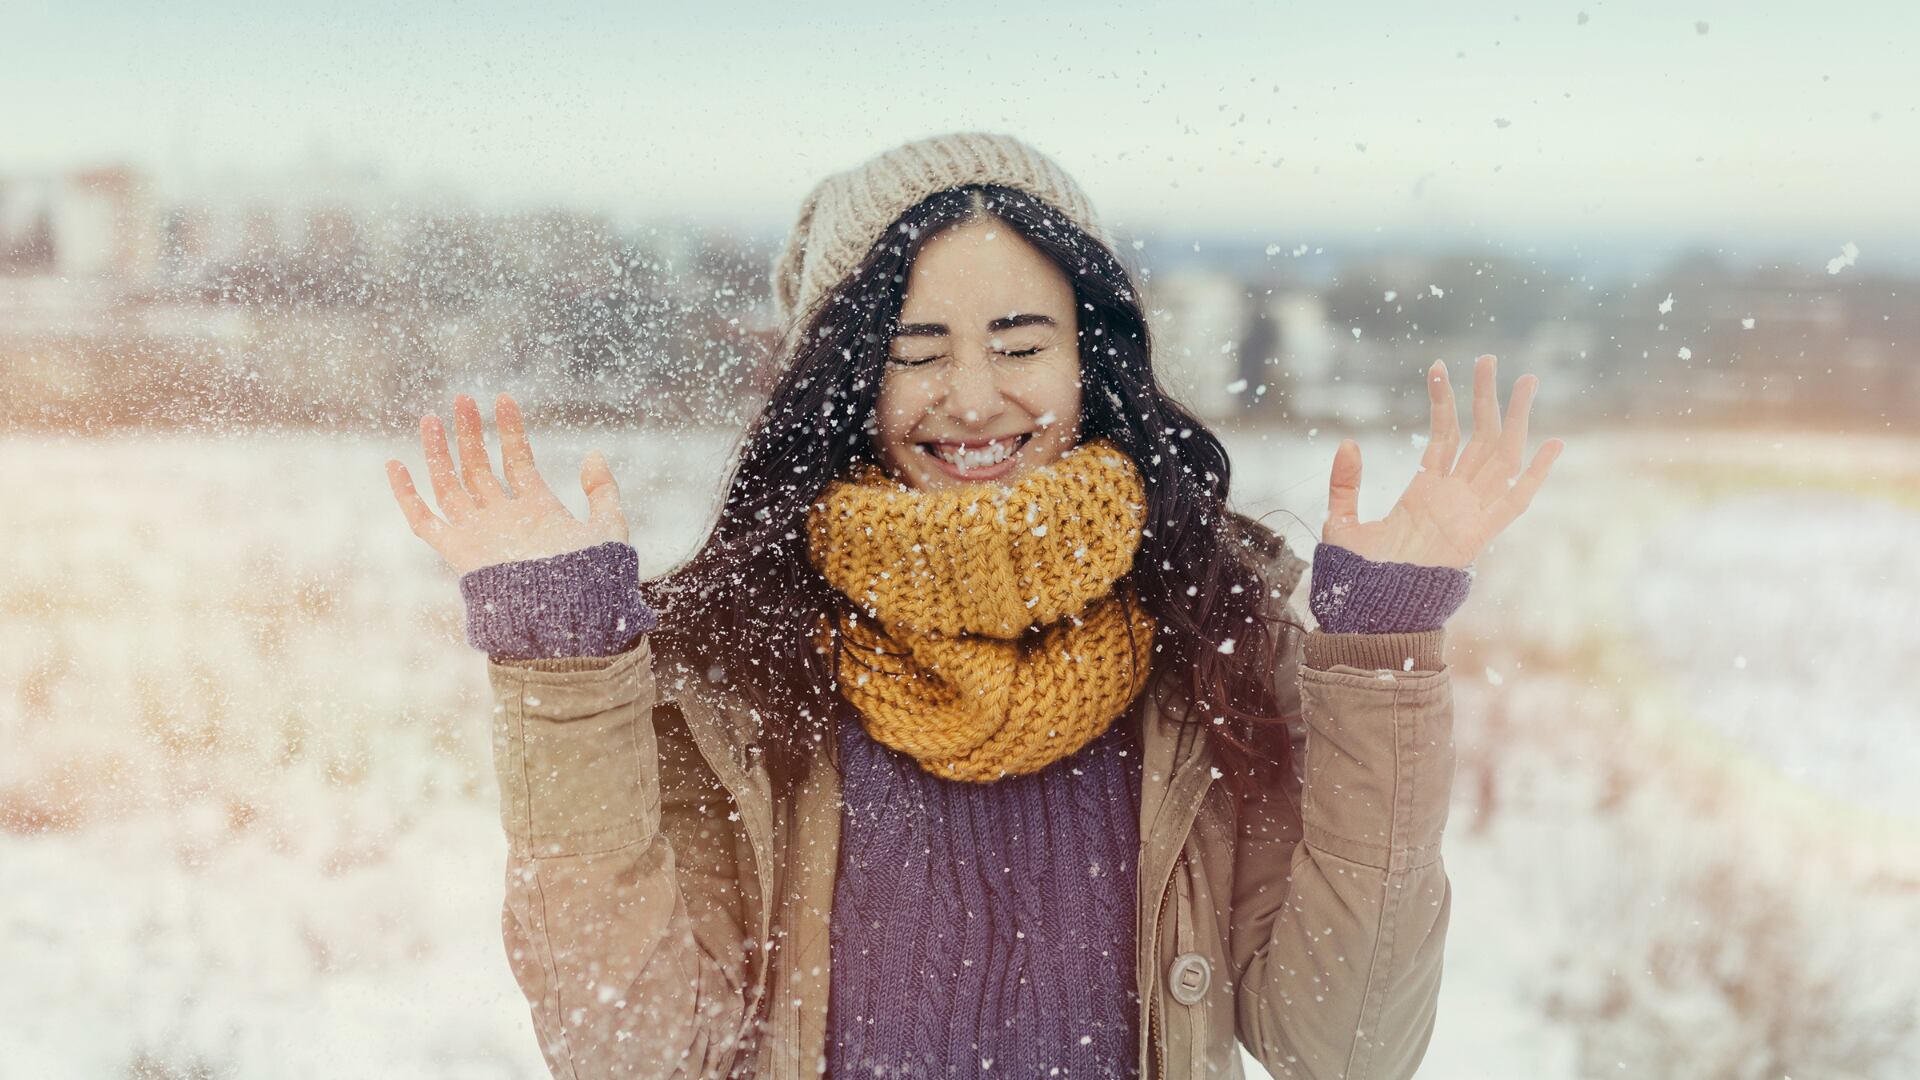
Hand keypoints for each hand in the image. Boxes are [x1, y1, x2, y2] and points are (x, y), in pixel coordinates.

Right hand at [385, 392, 627, 574]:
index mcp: (538, 510)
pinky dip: (407, 496)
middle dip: (469, 433)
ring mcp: (480, 533)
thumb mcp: (609, 526)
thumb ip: (603, 491)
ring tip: (431, 418)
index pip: (517, 459)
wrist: (567, 612)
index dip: (510, 429)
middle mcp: (505, 518)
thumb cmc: (592, 576)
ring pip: (450, 485)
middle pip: (478, 467)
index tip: (504, 399)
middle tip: (462, 398)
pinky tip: (396, 464)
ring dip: (439, 453)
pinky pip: (424, 521)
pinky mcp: (458, 551)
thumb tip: (594, 455)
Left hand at [1323, 354, 1561, 569]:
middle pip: (1479, 438)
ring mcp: (1467, 514)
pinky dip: (1535, 475)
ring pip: (1499, 456)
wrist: (1370, 614)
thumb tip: (1348, 442)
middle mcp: (1452, 499)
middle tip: (1490, 358)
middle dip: (1487, 398)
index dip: (1444, 402)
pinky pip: (1514, 501)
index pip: (1443, 436)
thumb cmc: (1357, 577)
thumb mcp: (1341, 523)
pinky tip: (1554, 443)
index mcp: (1424, 494)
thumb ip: (1345, 485)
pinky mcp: (1478, 535)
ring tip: (1525, 379)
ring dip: (1513, 418)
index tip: (1439, 366)